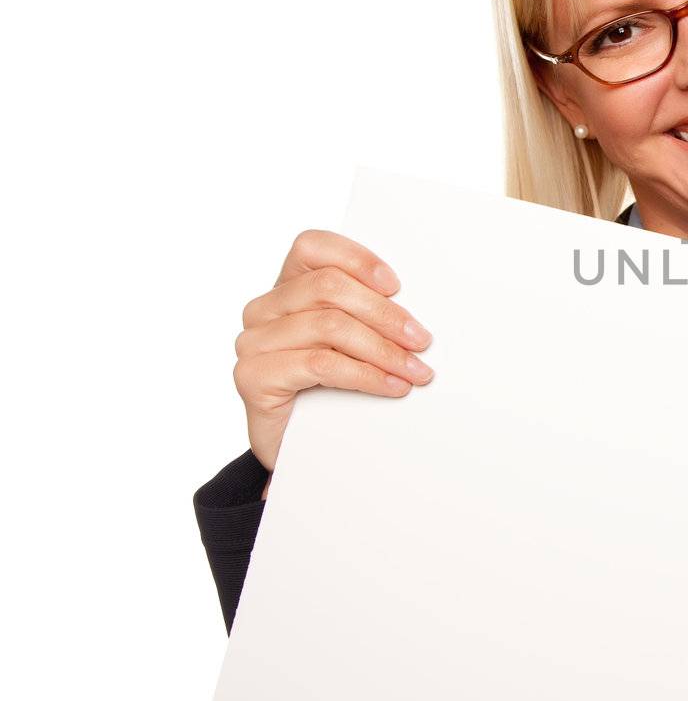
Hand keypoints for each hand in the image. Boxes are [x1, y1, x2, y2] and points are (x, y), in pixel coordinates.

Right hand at [233, 230, 434, 496]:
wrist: (301, 453)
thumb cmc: (331, 391)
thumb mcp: (351, 345)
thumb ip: (366, 316)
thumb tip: (414, 312)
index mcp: (287, 287)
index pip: (312, 247)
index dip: (356, 259)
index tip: (397, 286)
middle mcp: (263, 309)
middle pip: (329, 287)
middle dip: (385, 314)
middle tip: (422, 340)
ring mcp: (253, 342)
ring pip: (329, 326)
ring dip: (383, 350)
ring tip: (416, 371)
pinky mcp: (252, 377)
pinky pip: (320, 364)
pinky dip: (365, 375)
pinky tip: (393, 386)